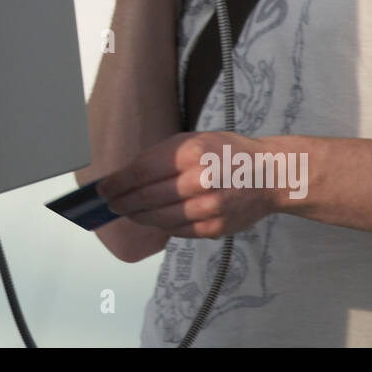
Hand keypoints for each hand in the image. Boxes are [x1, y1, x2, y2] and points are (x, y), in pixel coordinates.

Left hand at [95, 131, 283, 238]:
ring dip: (137, 216)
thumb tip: (127, 175)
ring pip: (158, 218)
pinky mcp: (213, 228)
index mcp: (191, 153)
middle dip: (122, 202)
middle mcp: (199, 181)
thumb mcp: (194, 140)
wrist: (269, 175)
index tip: (103, 188)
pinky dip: (160, 225)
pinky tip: (152, 219)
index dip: (117, 183)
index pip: (141, 172)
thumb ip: (162, 157)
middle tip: (110, 203)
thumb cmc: (228, 153)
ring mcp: (207, 208)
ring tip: (127, 211)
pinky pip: (176, 231)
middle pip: (146, 198)